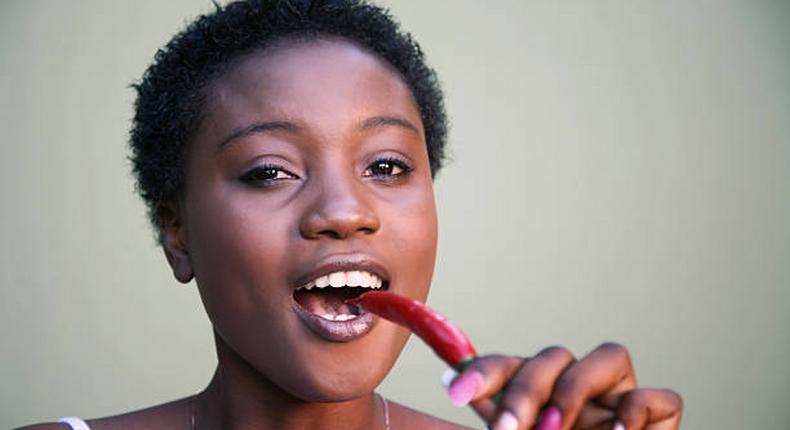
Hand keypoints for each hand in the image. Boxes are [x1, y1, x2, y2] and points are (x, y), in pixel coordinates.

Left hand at [444, 343, 681, 429]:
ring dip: (576, 388)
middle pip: (554, 357)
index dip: (484, 372)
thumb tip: (451, 376)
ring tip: (555, 428)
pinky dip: (635, 411)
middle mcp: (577, 389)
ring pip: (611, 355)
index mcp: (539, 395)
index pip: (511, 366)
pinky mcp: (659, 417)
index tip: (455, 392)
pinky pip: (659, 397)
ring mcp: (619, 400)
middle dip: (526, 390)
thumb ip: (495, 416)